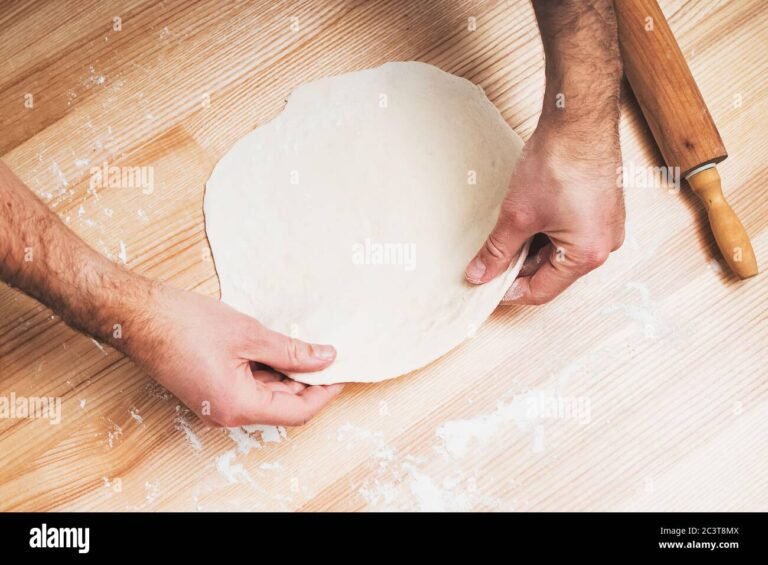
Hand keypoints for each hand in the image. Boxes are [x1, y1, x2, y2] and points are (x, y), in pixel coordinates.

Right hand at [125, 284, 343, 426]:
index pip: (298, 412)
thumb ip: (290, 351)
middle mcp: (228, 413)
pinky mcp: (210, 390)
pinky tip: (277, 348)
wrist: (137, 316)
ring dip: (287, 375)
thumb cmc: (185, 324)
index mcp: (239, 405)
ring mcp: (217, 404)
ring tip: (305, 346)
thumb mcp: (249, 335)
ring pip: (266, 396)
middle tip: (328, 354)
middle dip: (309, 383)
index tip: (343, 371)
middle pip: (283, 406)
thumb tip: (325, 358)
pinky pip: (248, 388)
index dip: (324, 393)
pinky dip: (267, 371)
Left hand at [464, 120, 623, 304]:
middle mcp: (604, 244)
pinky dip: (544, 232)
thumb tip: (481, 274)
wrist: (579, 118)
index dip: (509, 291)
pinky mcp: (600, 208)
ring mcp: (605, 226)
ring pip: (558, 252)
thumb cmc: (560, 162)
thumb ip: (498, 250)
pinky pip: (569, 233)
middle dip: (518, 267)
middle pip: (551, 272)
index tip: (485, 286)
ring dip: (529, 248)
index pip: (542, 291)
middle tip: (488, 259)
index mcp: (588, 255)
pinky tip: (523, 220)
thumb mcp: (518, 215)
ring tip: (504, 234)